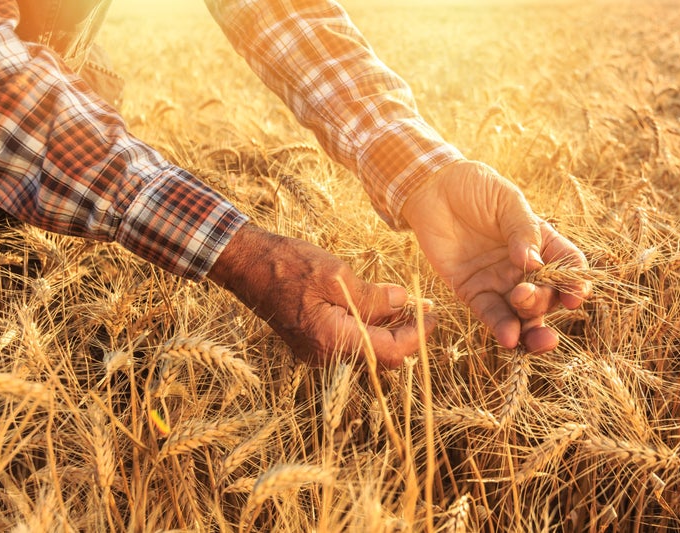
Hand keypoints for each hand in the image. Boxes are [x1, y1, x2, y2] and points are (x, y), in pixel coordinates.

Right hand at [207, 223, 431, 367]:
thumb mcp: (337, 275)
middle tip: (425, 312)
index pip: (390, 353)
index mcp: (332, 341)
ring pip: (365, 350)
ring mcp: (316, 351)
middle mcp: (324, 355)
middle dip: (406, 337)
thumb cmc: (288, 265)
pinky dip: (368, 328)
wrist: (245, 264)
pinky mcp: (312, 342)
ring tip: (407, 306)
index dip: (417, 337)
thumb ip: (374, 296)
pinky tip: (378, 307)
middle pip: (380, 358)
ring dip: (388, 332)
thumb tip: (405, 303)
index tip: (434, 318)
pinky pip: (349, 342)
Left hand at [401, 161, 588, 352]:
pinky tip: (509, 338)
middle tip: (524, 293)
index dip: (575, 284)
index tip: (575, 295)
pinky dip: (502, 329)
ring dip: (528, 328)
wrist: (433, 188)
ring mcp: (499, 282)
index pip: (568, 267)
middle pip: (546, 296)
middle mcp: (524, 267)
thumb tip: (533, 264)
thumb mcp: (506, 201)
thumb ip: (522, 230)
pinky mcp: (472, 291)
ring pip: (522, 314)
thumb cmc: (475, 187)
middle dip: (542, 303)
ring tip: (525, 336)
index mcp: (541, 242)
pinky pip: (491, 315)